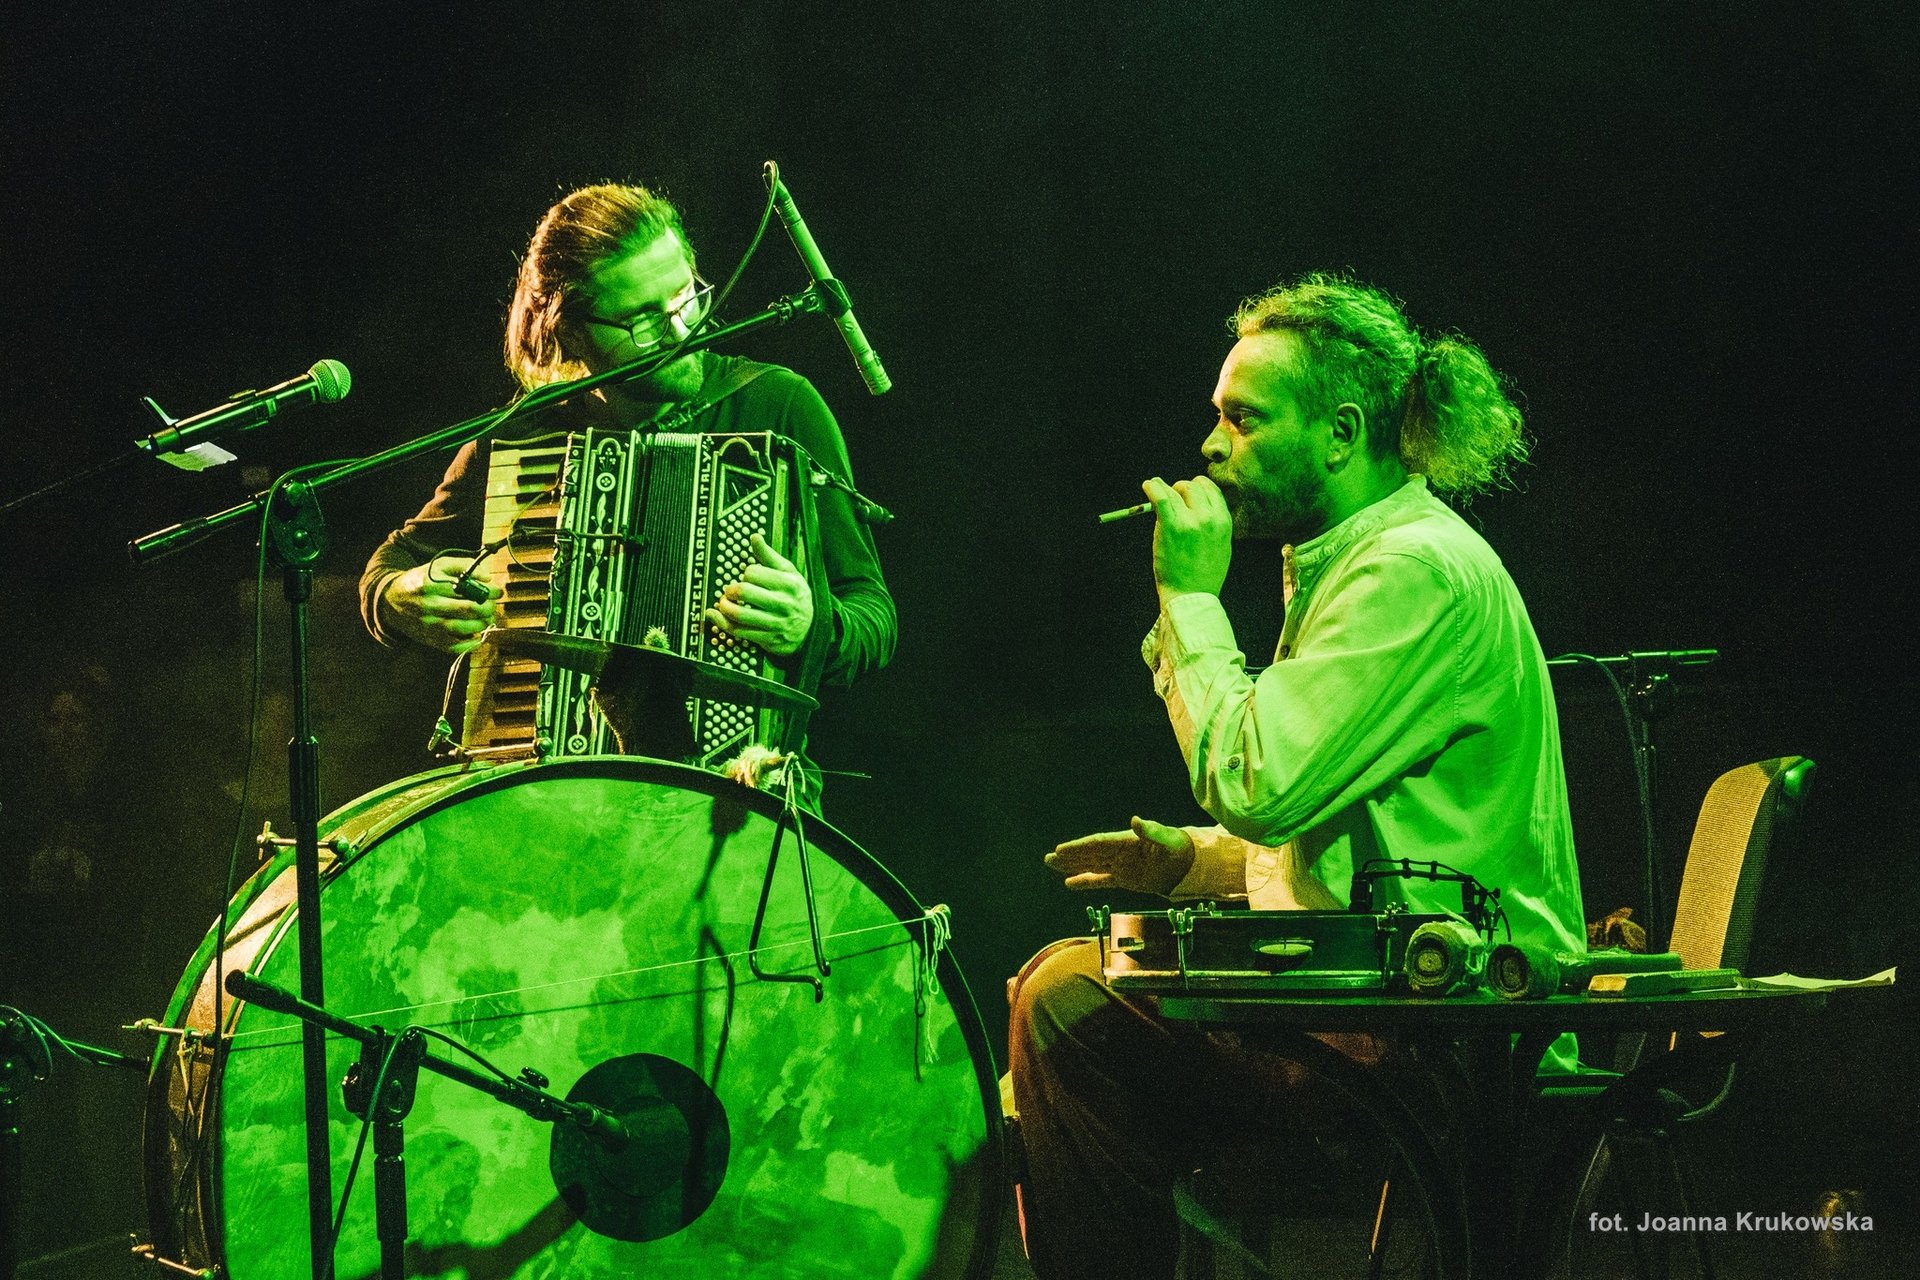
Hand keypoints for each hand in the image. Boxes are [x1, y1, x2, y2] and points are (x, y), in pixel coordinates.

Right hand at [379, 561, 500, 654]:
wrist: (392, 600)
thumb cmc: (421, 580)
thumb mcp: (438, 566)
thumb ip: (463, 566)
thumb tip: (487, 578)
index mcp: (430, 584)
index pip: (465, 589)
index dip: (486, 591)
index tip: (497, 591)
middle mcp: (428, 606)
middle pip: (465, 610)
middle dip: (486, 608)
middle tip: (492, 605)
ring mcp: (428, 625)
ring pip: (461, 629)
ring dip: (481, 625)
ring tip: (486, 618)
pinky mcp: (430, 639)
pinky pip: (453, 647)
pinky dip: (470, 644)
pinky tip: (477, 635)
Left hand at [704, 533, 813, 655]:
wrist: (811, 628)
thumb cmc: (796, 595)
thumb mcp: (788, 573)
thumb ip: (769, 555)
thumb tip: (754, 536)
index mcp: (788, 584)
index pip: (753, 573)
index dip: (746, 573)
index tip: (748, 577)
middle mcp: (783, 604)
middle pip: (743, 592)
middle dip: (730, 590)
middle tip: (729, 590)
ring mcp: (776, 624)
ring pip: (739, 614)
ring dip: (724, 607)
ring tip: (723, 603)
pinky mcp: (768, 639)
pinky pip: (739, 632)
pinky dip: (722, 623)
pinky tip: (715, 616)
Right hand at [1044, 817, 1195, 896]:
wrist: (1188, 863)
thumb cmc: (1178, 846)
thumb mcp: (1166, 837)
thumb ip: (1150, 830)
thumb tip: (1135, 820)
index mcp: (1125, 841)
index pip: (1097, 844)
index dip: (1079, 847)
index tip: (1061, 849)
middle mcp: (1118, 853)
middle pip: (1089, 855)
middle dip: (1069, 856)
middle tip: (1048, 858)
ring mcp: (1120, 866)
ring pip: (1091, 866)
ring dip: (1072, 866)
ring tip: (1052, 865)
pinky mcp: (1125, 879)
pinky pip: (1101, 880)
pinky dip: (1085, 881)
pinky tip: (1070, 883)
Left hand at [1143, 475, 1231, 606]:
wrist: (1191, 597)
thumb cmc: (1203, 577)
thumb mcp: (1221, 548)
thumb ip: (1214, 526)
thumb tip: (1200, 509)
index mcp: (1224, 522)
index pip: (1212, 491)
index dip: (1198, 486)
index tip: (1187, 490)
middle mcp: (1209, 518)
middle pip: (1193, 487)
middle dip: (1180, 487)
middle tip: (1170, 493)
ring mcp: (1190, 521)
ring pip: (1176, 491)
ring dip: (1163, 486)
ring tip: (1154, 485)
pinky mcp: (1171, 527)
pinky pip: (1162, 499)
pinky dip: (1153, 488)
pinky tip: (1148, 486)